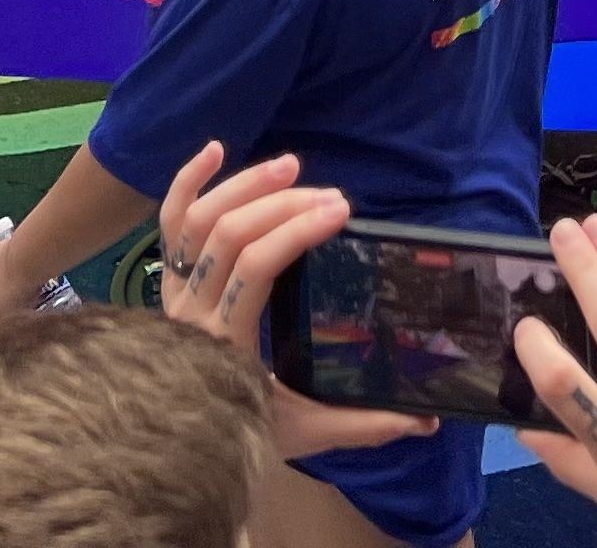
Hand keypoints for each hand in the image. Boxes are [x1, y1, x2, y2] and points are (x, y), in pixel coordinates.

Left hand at [154, 144, 434, 459]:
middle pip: (231, 234)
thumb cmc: (241, 435)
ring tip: (294, 167)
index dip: (296, 230)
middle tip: (334, 198)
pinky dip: (186, 181)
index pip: (256, 266)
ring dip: (246, 185)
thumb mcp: (304, 432)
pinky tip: (216, 149)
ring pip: (199, 220)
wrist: (173, 447)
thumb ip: (363, 424)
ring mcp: (173, 294)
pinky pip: (169, 224)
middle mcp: (191, 311)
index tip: (340, 213)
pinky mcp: (167, 283)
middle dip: (285, 206)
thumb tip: (429, 420)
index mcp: (225, 342)